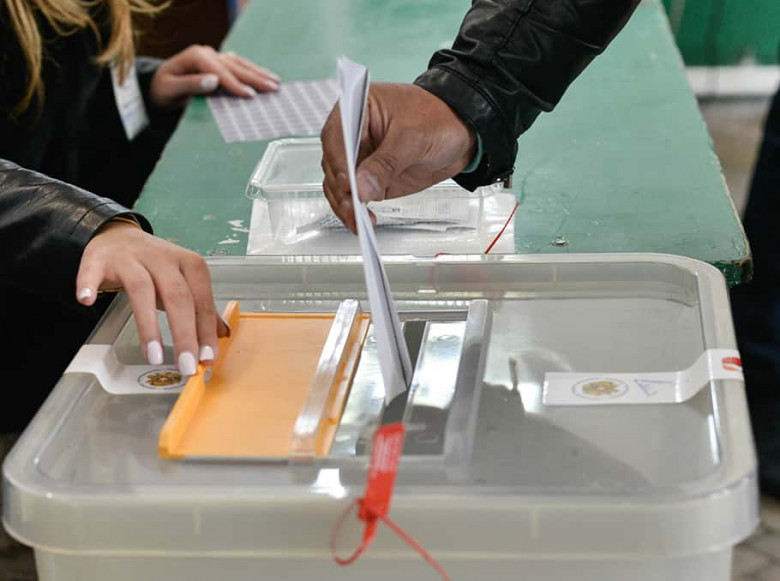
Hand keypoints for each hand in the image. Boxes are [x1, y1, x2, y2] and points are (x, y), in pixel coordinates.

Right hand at [75, 222, 228, 375]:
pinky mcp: (100, 259)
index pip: (201, 300)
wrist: (119, 235)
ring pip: (142, 289)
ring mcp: (131, 258)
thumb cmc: (155, 266)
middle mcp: (162, 258)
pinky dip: (88, 284)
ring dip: (148, 325)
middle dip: (184, 334)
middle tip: (186, 365)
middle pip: (177, 296)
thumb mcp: (184, 282)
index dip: (205, 331)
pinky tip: (86, 301)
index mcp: (189, 264)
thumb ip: (202, 308)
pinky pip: (93, 271)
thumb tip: (223, 334)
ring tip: (153, 355)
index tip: (207, 359)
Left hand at [150, 45, 280, 107]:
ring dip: (259, 73)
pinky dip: (252, 71)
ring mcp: (213, 56)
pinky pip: (238, 65)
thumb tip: (213, 81)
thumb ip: (190, 85)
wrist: (157, 87)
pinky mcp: (217, 62)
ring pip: (240, 63)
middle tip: (273, 88)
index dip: (236, 84)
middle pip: (234, 66)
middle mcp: (206, 53)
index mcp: (195, 57)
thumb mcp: (170, 90)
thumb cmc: (162, 91)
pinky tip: (265, 76)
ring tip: (276, 82)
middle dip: (255, 78)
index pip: (220, 72)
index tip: (251, 96)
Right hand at [320, 83, 475, 232]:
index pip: (337, 136)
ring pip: (338, 185)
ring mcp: (359, 158)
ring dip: (345, 205)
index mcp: (357, 109)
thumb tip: (363, 186)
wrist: (459, 133)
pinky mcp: (368, 178)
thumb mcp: (413, 137)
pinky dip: (355, 211)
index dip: (339, 160)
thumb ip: (387, 162)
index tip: (347, 182)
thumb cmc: (437, 118)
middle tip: (354, 208)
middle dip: (341, 189)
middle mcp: (352, 134)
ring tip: (360, 220)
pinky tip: (363, 221)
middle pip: (334, 164)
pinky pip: (353, 197)